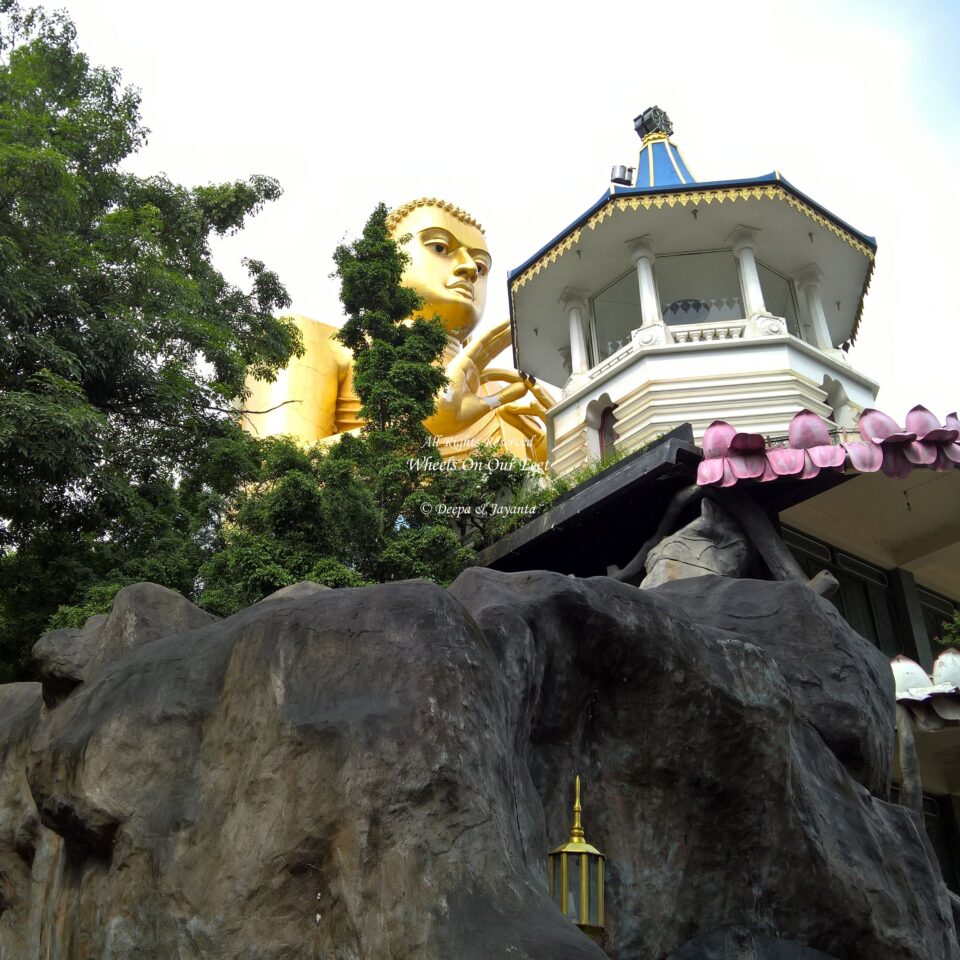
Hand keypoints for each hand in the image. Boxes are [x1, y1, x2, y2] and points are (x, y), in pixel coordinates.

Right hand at [424, 321, 540, 435]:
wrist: (443, 420)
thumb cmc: (457, 416)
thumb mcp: (488, 405)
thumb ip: (506, 395)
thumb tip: (525, 387)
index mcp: (473, 379)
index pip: (493, 364)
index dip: (505, 358)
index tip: (520, 351)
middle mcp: (469, 368)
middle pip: (491, 350)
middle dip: (505, 339)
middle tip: (520, 329)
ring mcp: (465, 363)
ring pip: (487, 343)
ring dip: (501, 332)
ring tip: (515, 322)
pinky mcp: (462, 360)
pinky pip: (479, 344)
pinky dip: (492, 333)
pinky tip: (503, 325)